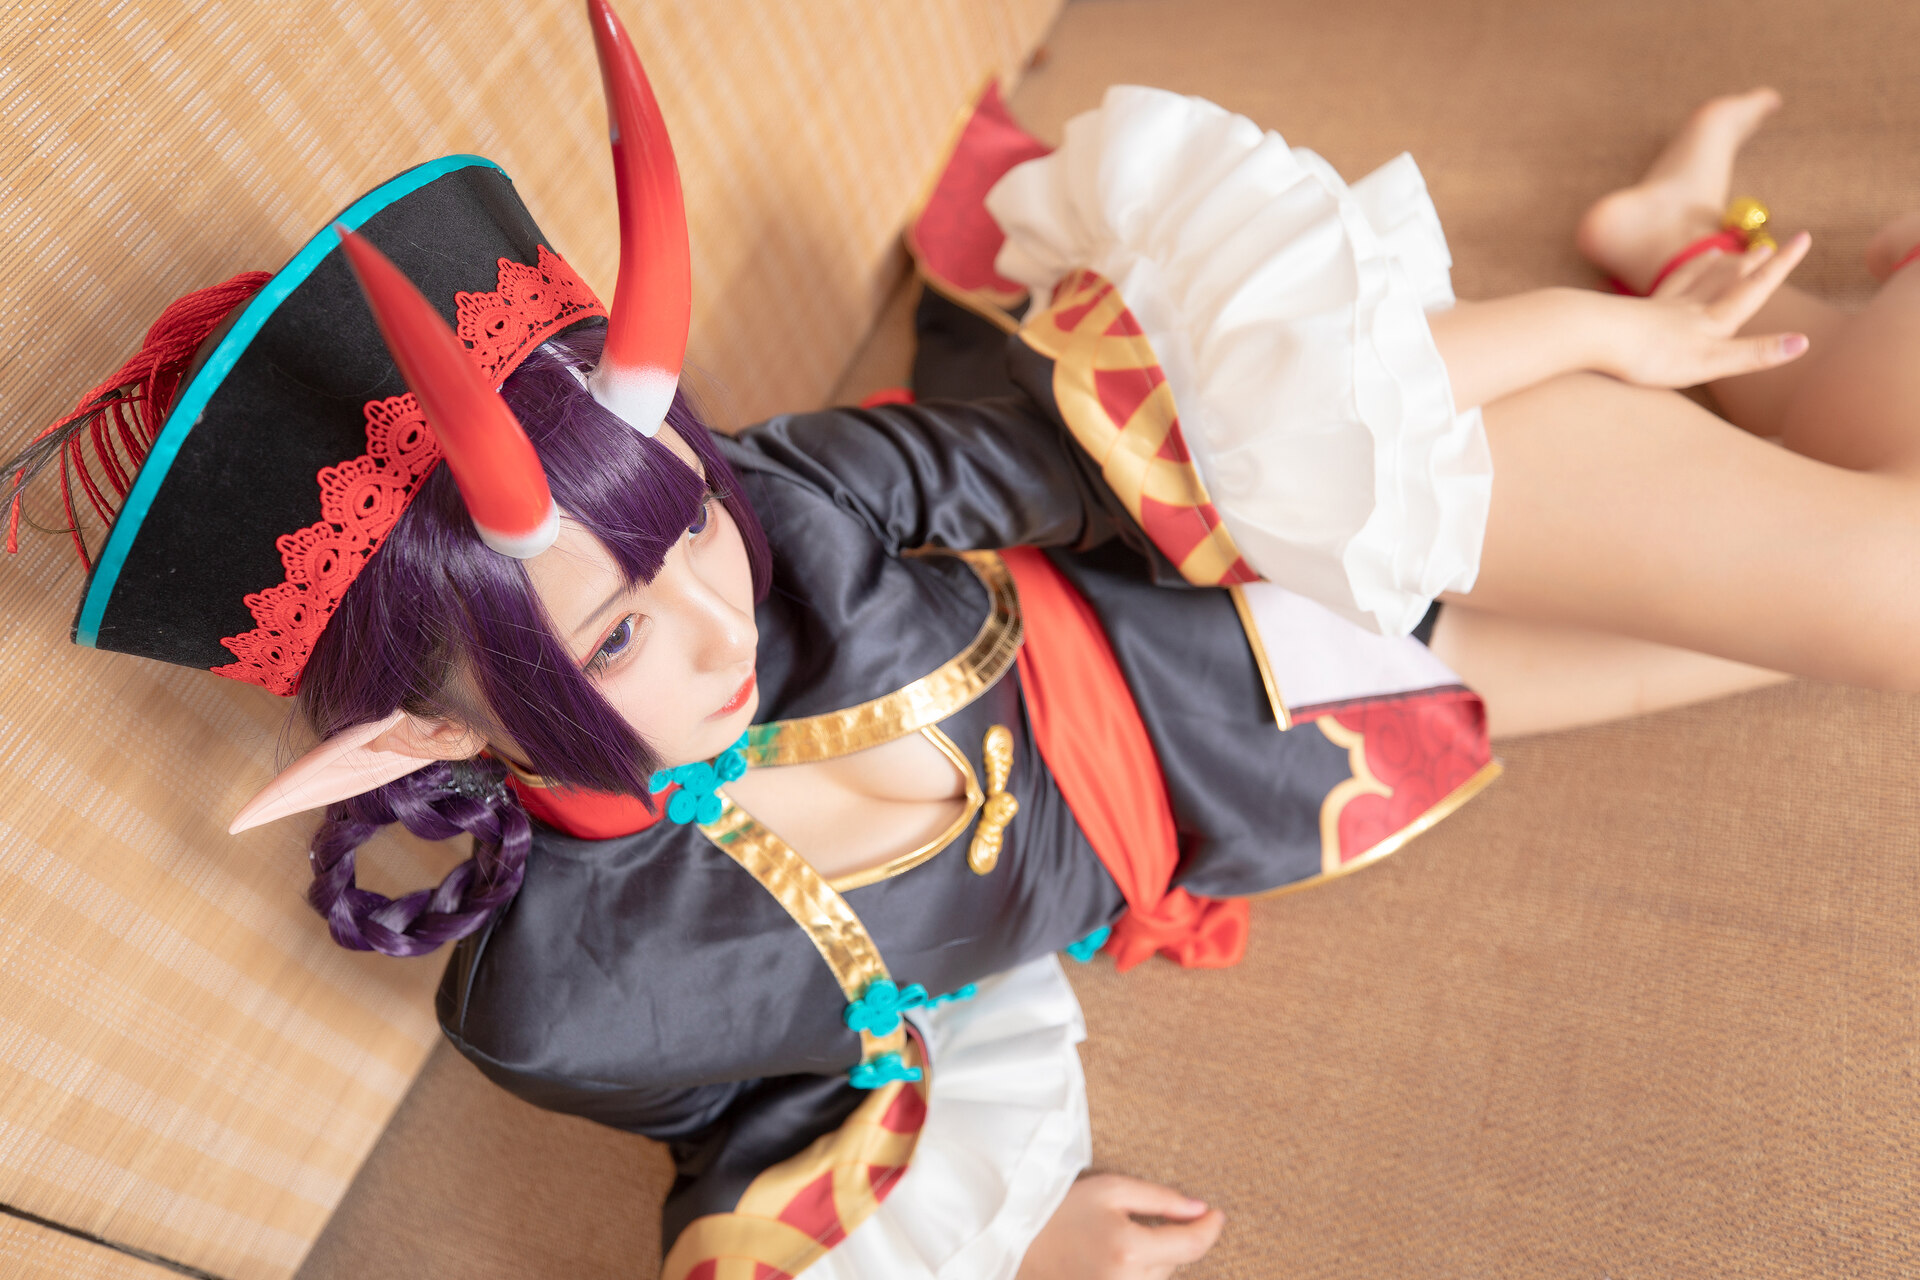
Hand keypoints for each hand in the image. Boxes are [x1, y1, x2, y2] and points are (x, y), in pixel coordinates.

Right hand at [1015, 1173, 1225, 1279]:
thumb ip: (1161, 1199)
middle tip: (1138, 1219)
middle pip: (1175, 1264)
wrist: (1019, 1238)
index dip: (1209, 1228)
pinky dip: (1140, 1272)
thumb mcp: (1112, 1189)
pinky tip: (1119, 1258)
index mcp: (1129, 1249)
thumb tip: (1200, 1210)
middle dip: (1170, 1239)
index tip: (1217, 1214)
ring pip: (1159, 1279)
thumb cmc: (1061, 1209)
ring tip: (1119, 1240)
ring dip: (1155, 1260)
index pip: (1191, 1246)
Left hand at [1601, 229, 1812, 388]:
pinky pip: (1663, 289)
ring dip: (1714, 266)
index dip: (1781, 266)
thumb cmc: (1652, 356)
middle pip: (1727, 280)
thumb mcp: (1709, 362)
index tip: (1804, 238)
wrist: (1593, 336)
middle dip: (1751, 265)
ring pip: (1694, 279)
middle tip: (1772, 244)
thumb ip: (1753, 354)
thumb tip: (1802, 342)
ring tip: (1723, 252)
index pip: (1755, 288)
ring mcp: (1660, 308)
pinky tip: (1673, 276)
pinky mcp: (1633, 313)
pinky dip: (1676, 276)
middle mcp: (1690, 308)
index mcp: (1712, 320)